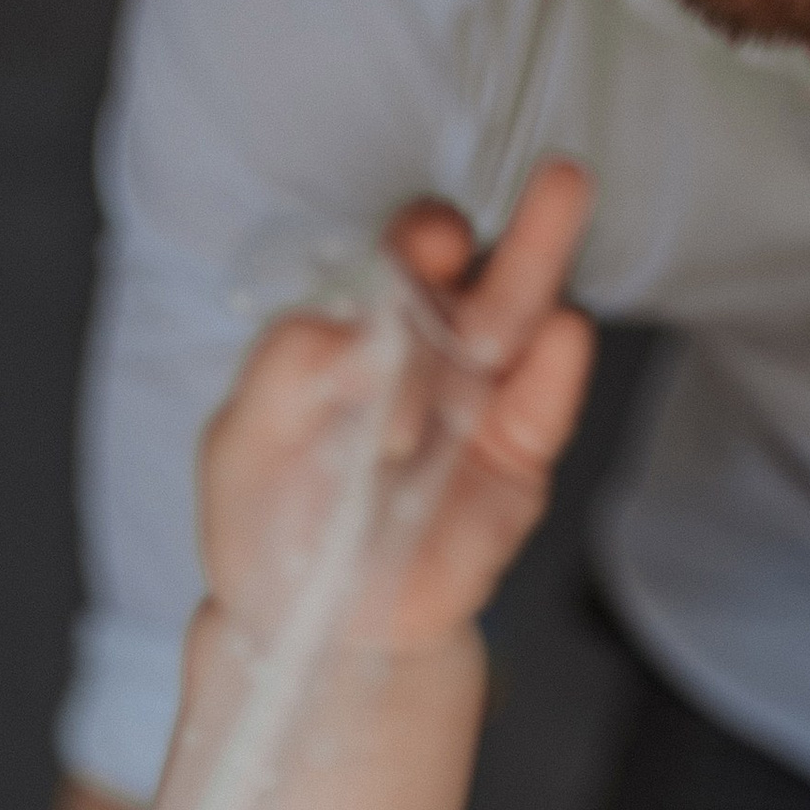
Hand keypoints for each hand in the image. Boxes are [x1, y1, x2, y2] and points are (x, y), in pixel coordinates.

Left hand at [199, 158, 596, 655]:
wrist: (313, 626)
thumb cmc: (270, 527)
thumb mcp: (241, 445)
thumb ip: (284, 373)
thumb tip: (353, 329)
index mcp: (363, 336)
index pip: (398, 269)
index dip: (415, 252)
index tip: (425, 255)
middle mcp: (432, 355)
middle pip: (479, 276)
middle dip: (512, 227)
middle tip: (548, 183)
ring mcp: (479, 404)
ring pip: (523, 321)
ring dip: (544, 261)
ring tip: (568, 198)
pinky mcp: (515, 462)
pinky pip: (541, 409)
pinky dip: (554, 374)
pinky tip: (561, 334)